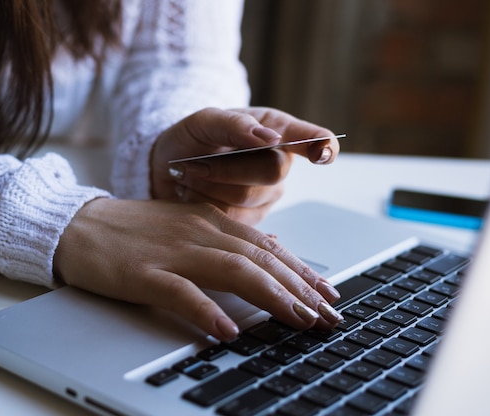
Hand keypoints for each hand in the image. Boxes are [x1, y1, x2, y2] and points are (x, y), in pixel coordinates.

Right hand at [53, 198, 342, 341]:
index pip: (267, 247)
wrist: (79, 225)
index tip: (328, 293)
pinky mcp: (144, 273)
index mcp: (210, 221)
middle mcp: (198, 232)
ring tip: (299, 320)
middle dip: (300, 288)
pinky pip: (181, 293)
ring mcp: (172, 251)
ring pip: (233, 271)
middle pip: (260, 259)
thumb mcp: (188, 225)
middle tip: (329, 315)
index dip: (302, 271)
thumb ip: (229, 237)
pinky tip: (228, 331)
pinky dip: (207, 311)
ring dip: (271, 296)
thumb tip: (272, 248)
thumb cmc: (133, 231)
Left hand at [151, 107, 339, 224]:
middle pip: (272, 172)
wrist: (166, 169)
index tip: (322, 153)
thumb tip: (270, 138)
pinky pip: (233, 220)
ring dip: (209, 186)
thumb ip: (235, 125)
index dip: (323, 146)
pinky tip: (195, 194)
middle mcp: (278, 164)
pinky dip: (205, 205)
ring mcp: (266, 195)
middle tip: (196, 164)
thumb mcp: (204, 121)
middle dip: (227, 169)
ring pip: (247, 199)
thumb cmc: (191, 139)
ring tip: (190, 176)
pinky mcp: (250, 220)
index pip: (314, 139)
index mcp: (276, 130)